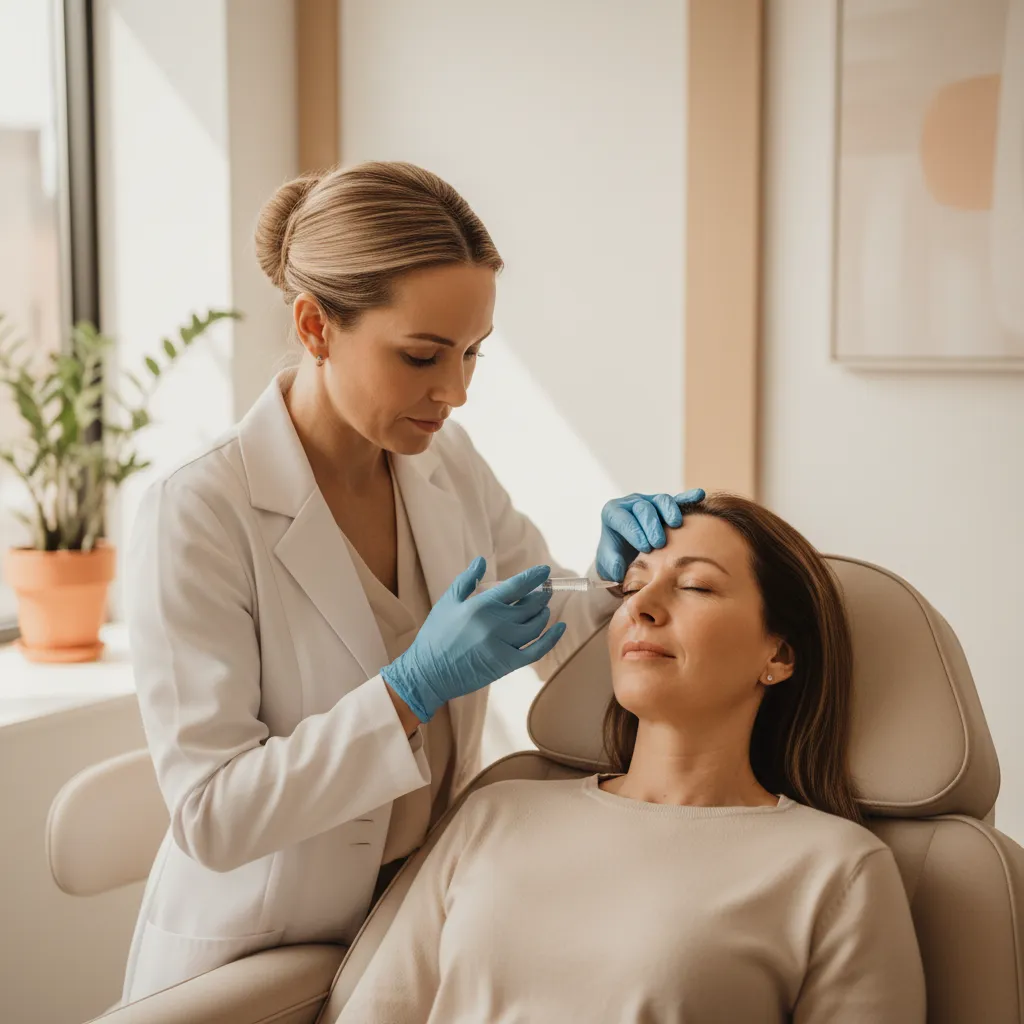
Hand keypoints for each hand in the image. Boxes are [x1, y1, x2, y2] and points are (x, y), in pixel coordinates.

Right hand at [381, 558, 565, 722]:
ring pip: (535, 626)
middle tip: (545, 590)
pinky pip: (537, 650)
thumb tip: (481, 560)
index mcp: (481, 606)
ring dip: (543, 614)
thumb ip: (467, 580)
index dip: (534, 577)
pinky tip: (560, 627)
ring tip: (543, 608)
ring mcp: (503, 645)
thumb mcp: (447, 603)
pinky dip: (552, 638)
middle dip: (541, 595)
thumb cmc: (435, 635)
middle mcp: (495, 624)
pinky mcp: (507, 664)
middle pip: (530, 605)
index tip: (545, 571)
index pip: (516, 586)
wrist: (428, 673)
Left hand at [596, 489, 705, 581]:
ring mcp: (650, 501)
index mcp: (613, 513)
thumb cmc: (616, 556)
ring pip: (661, 500)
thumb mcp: (609, 563)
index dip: (634, 531)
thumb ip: (611, 565)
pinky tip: (699, 495)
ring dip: (669, 511)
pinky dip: (688, 497)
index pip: (623, 518)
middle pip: (643, 508)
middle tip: (659, 543)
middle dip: (651, 525)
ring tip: (676, 524)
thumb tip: (617, 570)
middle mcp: (631, 503)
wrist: (627, 552)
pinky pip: (678, 499)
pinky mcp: (666, 505)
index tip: (644, 547)